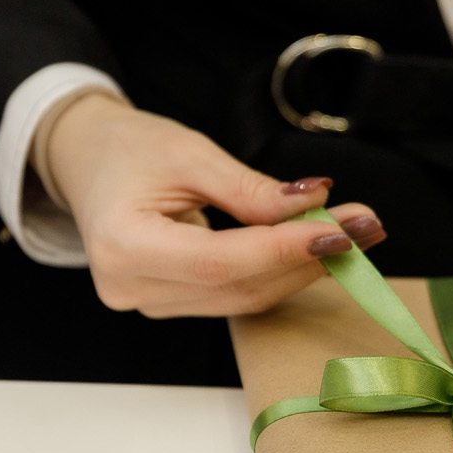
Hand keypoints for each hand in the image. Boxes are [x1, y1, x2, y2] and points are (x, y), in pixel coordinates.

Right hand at [45, 93, 385, 317]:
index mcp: (123, 245)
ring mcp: (147, 303)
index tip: (343, 229)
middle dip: (308, 259)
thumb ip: (251, 189)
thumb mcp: (190, 152)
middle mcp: (131, 287)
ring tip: (353, 234)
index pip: (221, 261)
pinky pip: (233, 296)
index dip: (286, 249)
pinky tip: (315, 249)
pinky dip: (278, 273)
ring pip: (243, 299)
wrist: (86, 161)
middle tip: (365, 226)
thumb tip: (316, 205)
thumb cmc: (128, 149)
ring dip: (302, 269)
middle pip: (239, 287)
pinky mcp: (167, 303)